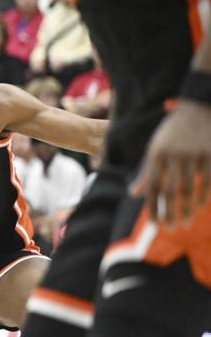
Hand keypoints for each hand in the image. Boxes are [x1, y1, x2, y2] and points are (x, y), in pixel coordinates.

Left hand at [131, 99, 210, 226]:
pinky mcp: (210, 153)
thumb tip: (134, 194)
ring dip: (188, 208)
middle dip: (170, 212)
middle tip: (171, 229)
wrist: (198, 108)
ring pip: (190, 187)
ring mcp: (194, 154)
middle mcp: (174, 155)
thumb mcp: (155, 149)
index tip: (153, 223)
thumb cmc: (172, 133)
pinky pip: (208, 179)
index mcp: (157, 154)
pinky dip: (204, 195)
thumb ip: (146, 172)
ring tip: (186, 223)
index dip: (152, 206)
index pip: (152, 185)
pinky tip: (201, 207)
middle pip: (171, 190)